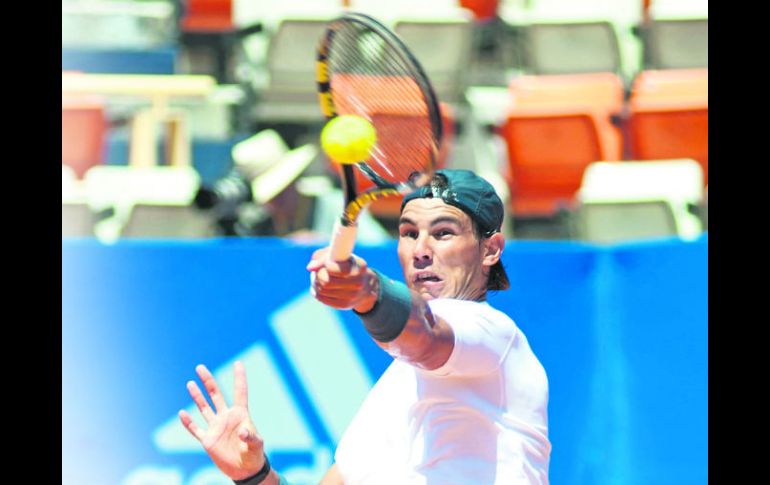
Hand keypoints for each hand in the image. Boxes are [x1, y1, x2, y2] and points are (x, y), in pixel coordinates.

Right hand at [178, 361, 265, 480]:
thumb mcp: (256, 444)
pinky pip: (196, 429)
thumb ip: (250, 436)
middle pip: (216, 395)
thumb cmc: (254, 454)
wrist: (244, 470)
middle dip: (208, 381)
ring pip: (204, 408)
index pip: (239, 392)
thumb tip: (242, 430)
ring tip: (190, 383)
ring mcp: (216, 427)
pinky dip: (188, 422)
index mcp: (240, 414)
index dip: (239, 377)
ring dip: (197, 396)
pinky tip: (182, 413)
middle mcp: (226, 417)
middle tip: (200, 367)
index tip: (238, 362)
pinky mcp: (208, 440)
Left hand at [307, 247, 378, 311]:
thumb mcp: (341, 255)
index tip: (326, 263)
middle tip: (317, 271)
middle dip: (318, 275)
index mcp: (358, 269)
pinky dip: (317, 292)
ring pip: (321, 290)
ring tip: (318, 278)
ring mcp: (351, 296)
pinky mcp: (343, 305)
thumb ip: (324, 256)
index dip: (325, 265)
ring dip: (315, 283)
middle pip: (325, 281)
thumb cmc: (349, 265)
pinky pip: (322, 298)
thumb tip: (310, 267)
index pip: (336, 269)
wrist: (366, 286)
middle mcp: (357, 284)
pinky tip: (320, 287)